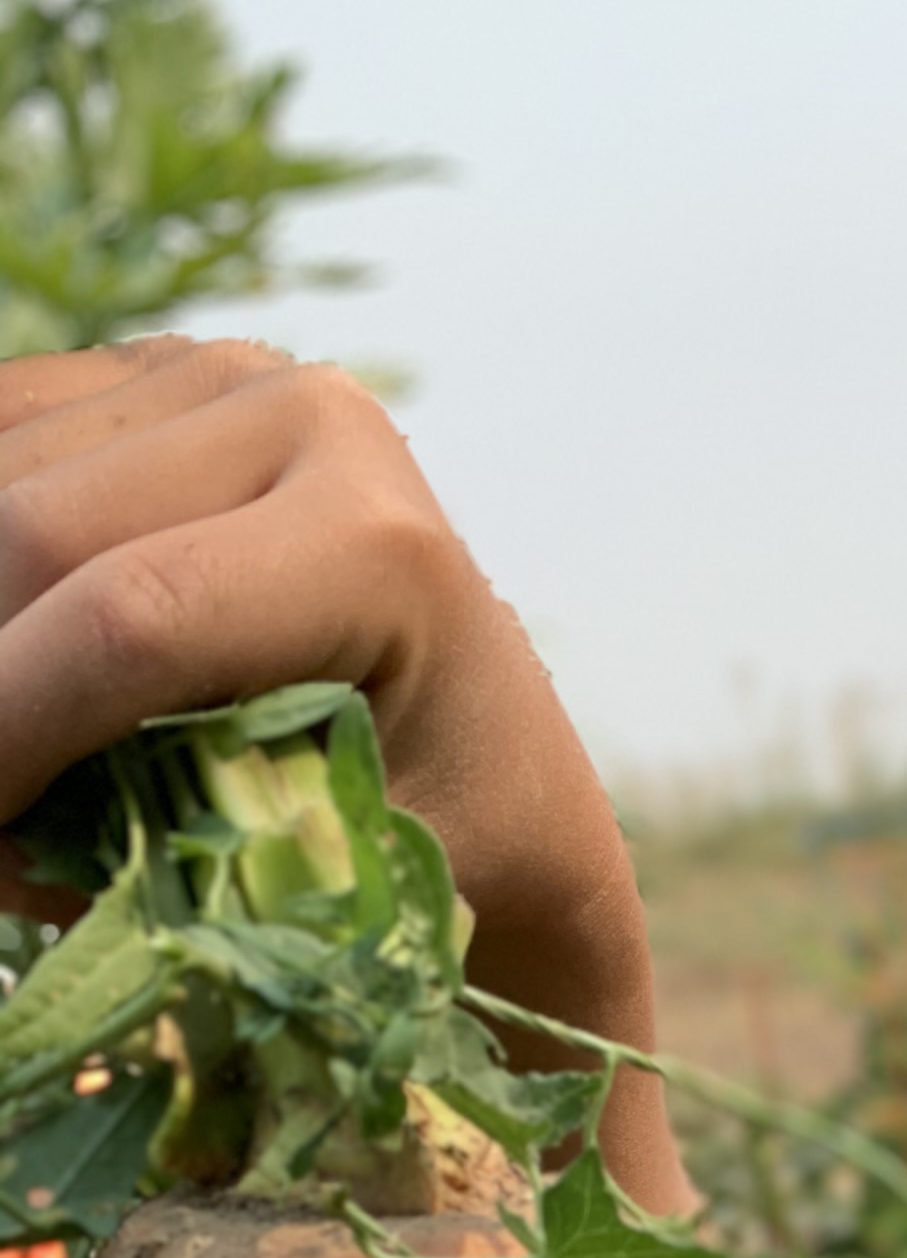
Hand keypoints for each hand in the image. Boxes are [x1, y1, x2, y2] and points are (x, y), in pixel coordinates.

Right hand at [0, 337, 678, 1199]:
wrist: (506, 784)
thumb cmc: (444, 865)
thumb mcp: (328, 881)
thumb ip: (167, 847)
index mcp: (378, 545)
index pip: (129, 620)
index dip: (8, 727)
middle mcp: (307, 418)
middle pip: (32, 531)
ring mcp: (226, 377)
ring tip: (14, 759)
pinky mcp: (154, 376)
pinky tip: (20, 672)